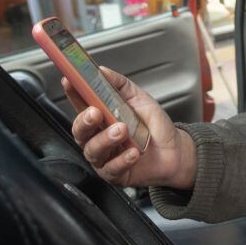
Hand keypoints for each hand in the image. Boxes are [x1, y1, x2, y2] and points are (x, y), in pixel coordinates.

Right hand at [63, 66, 195, 188]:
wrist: (175, 150)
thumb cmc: (154, 126)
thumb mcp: (139, 98)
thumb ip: (120, 84)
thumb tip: (102, 70)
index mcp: (101, 117)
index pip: (81, 104)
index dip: (73, 93)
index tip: (69, 81)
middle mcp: (98, 137)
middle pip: (79, 131)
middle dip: (84, 121)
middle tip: (95, 113)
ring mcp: (105, 157)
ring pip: (93, 150)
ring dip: (106, 139)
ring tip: (122, 130)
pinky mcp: (115, 174)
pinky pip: (112, 169)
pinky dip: (122, 159)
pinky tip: (133, 152)